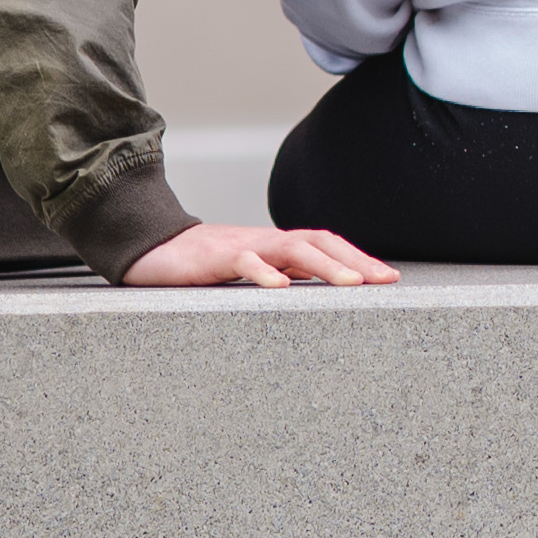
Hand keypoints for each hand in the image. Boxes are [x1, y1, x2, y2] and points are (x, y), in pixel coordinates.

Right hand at [117, 222, 396, 288]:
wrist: (148, 245)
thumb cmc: (200, 265)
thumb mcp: (246, 272)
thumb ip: (278, 277)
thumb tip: (315, 295)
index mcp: (275, 247)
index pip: (326, 245)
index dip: (358, 258)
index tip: (389, 278)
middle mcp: (265, 242)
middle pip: (319, 241)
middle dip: (356, 261)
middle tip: (385, 281)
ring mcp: (241, 246)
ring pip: (291, 248)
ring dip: (325, 265)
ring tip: (352, 285)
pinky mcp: (212, 257)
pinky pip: (242, 261)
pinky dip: (263, 272)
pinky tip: (280, 288)